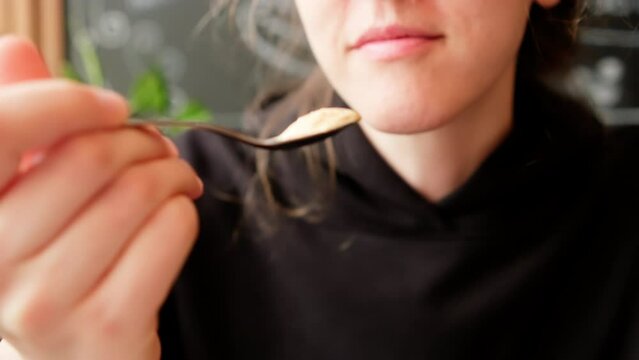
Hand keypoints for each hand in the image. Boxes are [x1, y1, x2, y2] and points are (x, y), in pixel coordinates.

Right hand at [0, 36, 202, 359]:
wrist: (83, 357)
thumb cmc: (64, 267)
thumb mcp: (30, 198)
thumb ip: (24, 130)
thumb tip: (15, 52)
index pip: (3, 126)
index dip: (68, 101)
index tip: (111, 107)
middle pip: (92, 154)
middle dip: (143, 141)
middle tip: (157, 151)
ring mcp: (46, 301)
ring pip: (139, 192)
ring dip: (173, 175)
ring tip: (174, 183)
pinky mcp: (106, 325)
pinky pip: (169, 231)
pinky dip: (185, 213)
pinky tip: (176, 218)